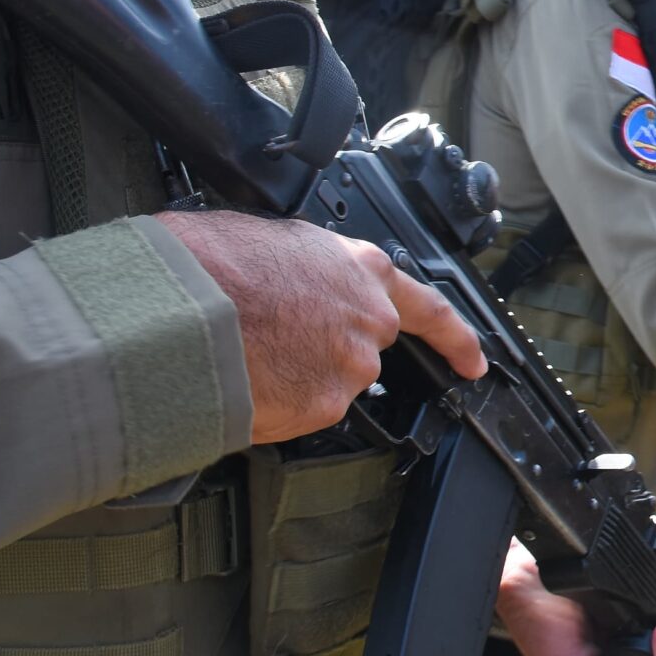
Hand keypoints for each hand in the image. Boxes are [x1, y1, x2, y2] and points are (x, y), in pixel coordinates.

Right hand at [156, 208, 486, 443]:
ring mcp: (350, 368)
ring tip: (247, 354)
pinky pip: (301, 413)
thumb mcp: (276, 242)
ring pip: (328, 385)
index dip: (456, 339)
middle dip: (324, 353)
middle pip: (361, 352)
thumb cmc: (213, 263)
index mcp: (363, 270)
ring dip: (295, 378)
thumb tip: (300, 287)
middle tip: (272, 341)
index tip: (474, 363)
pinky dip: (276, 405)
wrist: (181, 306)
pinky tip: (246, 379)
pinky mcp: (322, 407)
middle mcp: (370, 321)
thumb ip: (312, 272)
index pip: (432, 309)